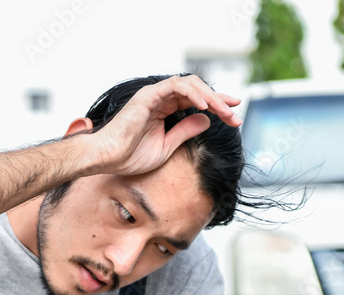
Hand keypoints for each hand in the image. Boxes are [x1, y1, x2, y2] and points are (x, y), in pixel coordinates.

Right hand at [86, 74, 240, 175]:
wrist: (108, 159)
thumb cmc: (130, 156)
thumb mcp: (167, 146)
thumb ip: (186, 131)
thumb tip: (207, 121)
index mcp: (165, 109)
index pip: (196, 101)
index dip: (217, 106)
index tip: (235, 116)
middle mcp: (161, 98)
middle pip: (197, 91)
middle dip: (219, 101)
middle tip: (235, 114)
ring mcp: (155, 95)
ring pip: (190, 85)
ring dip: (210, 97)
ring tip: (224, 111)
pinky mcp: (148, 96)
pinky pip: (175, 87)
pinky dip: (192, 93)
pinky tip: (205, 106)